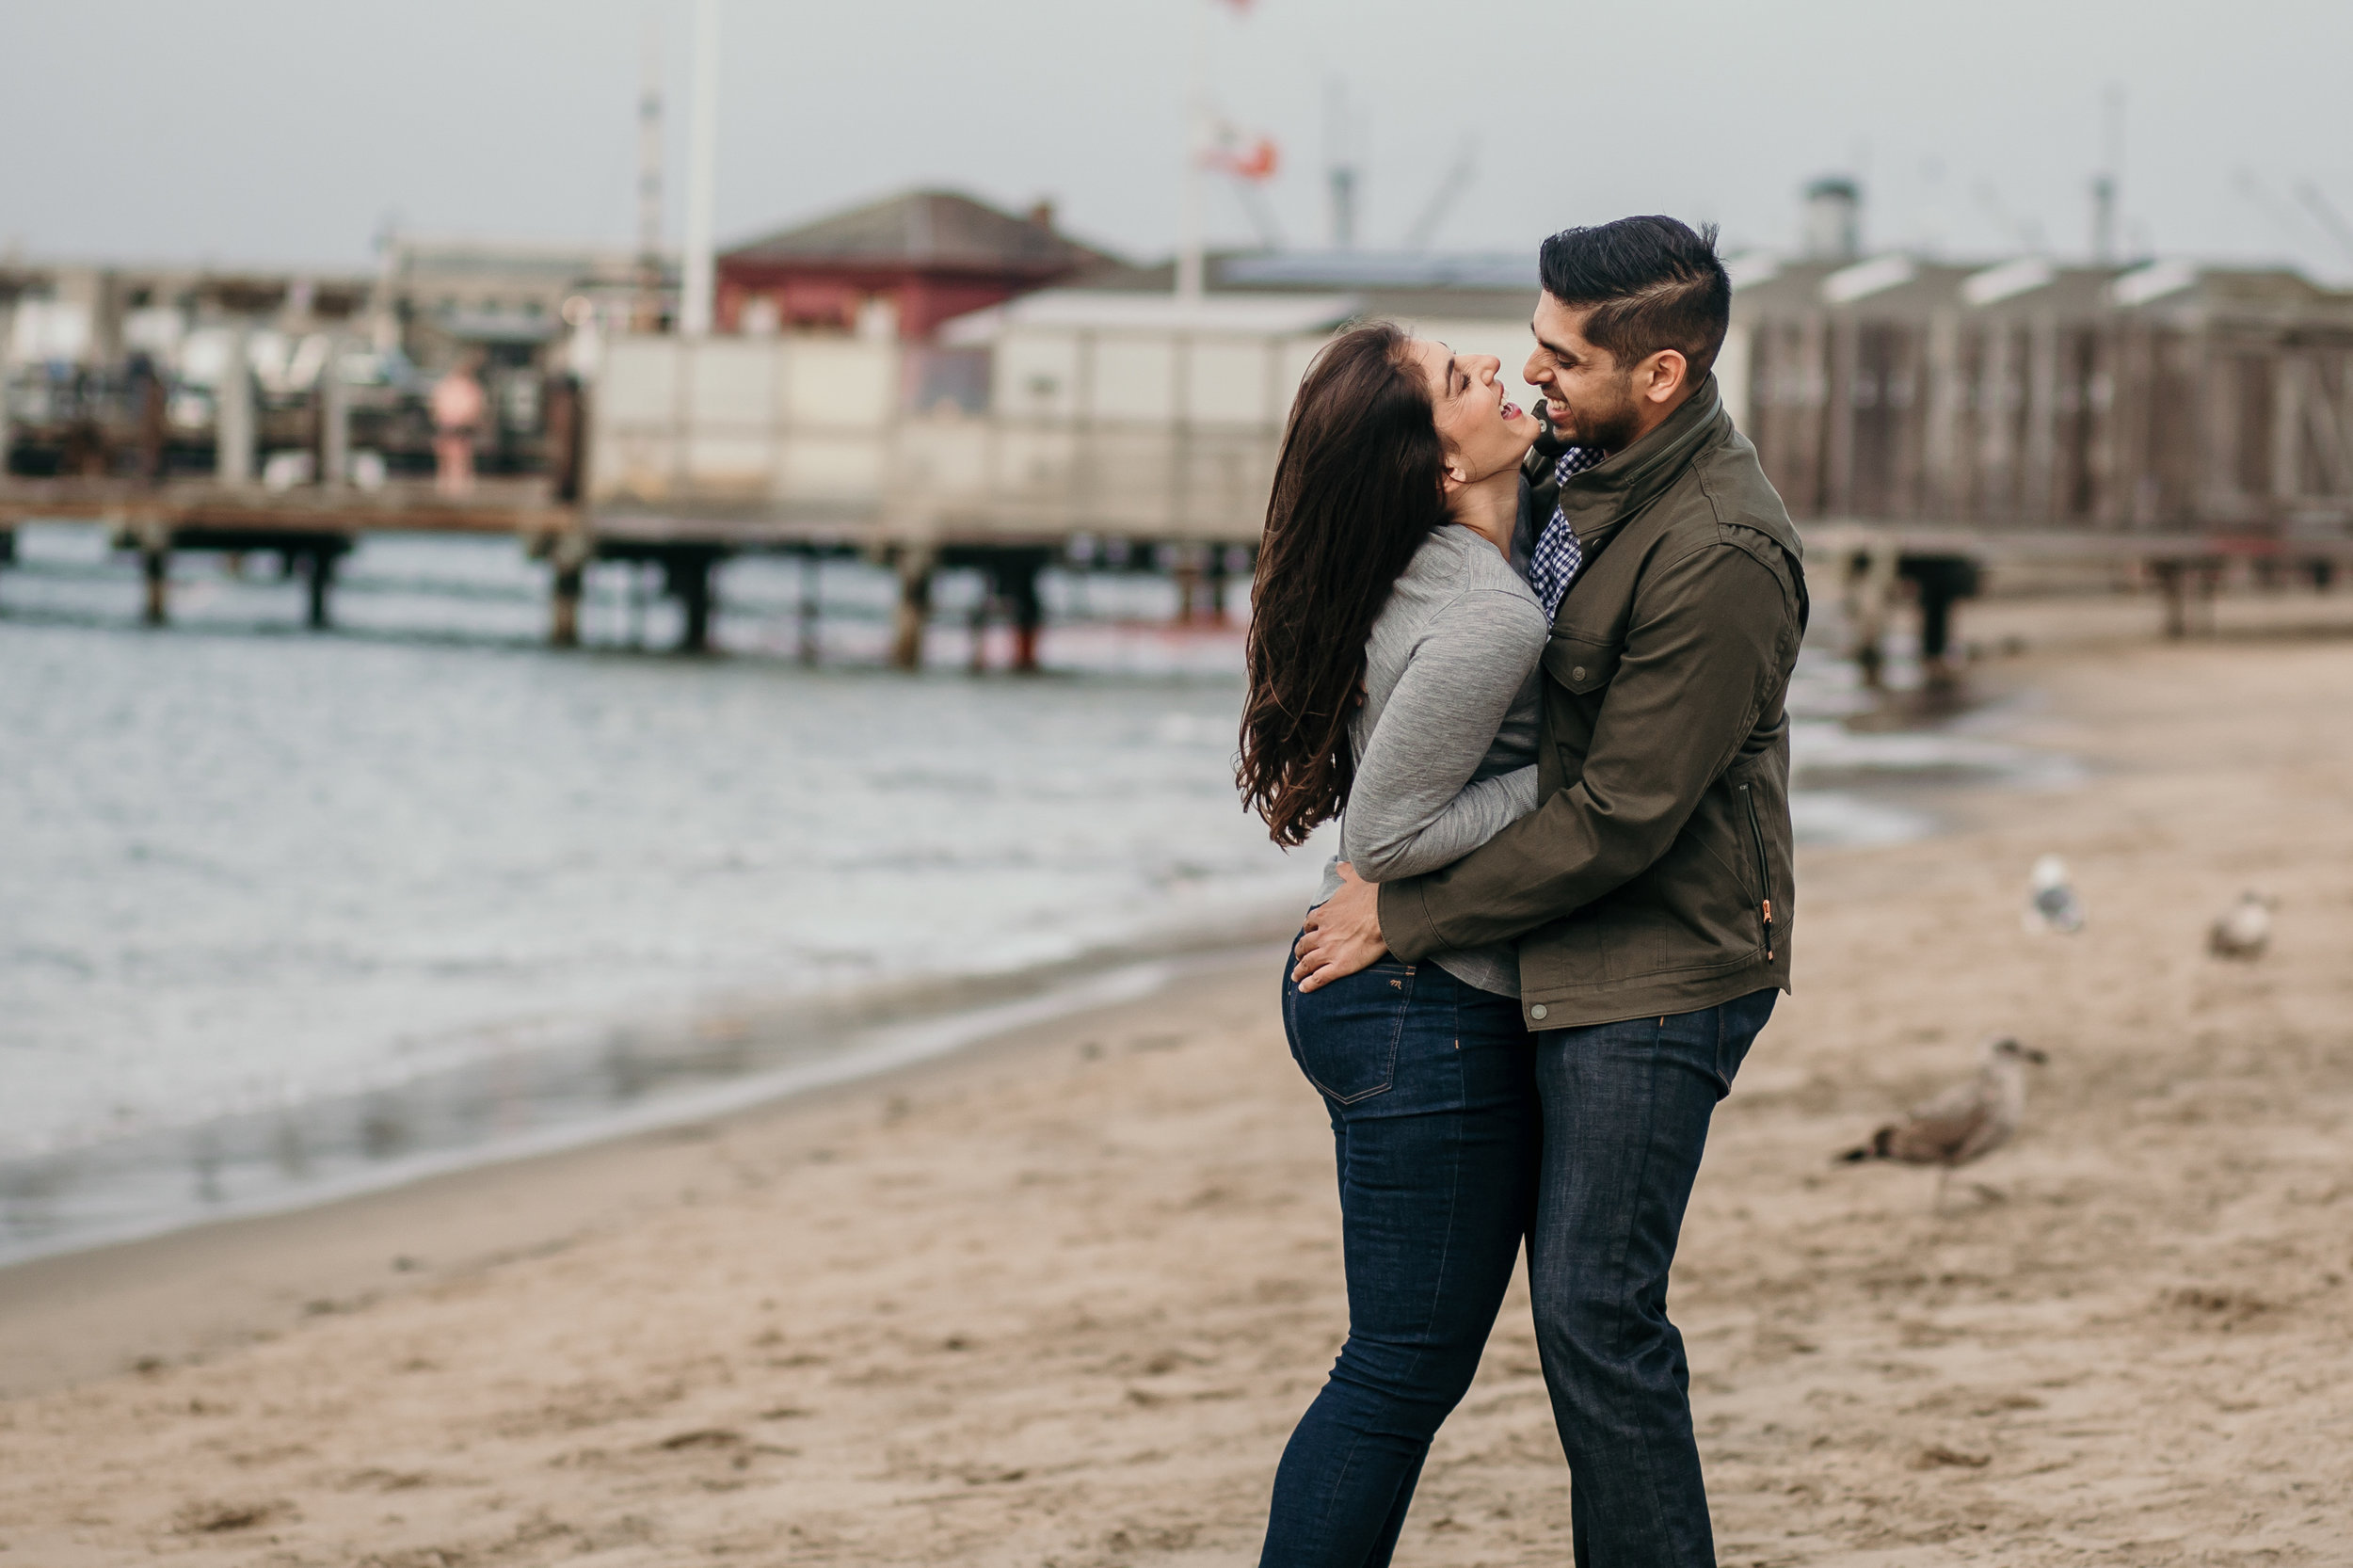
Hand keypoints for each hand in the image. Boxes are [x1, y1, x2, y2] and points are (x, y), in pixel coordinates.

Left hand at [1292, 863, 1386, 991]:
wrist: (1386, 915)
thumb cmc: (1374, 895)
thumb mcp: (1356, 877)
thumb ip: (1346, 872)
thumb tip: (1340, 865)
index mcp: (1325, 913)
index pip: (1310, 923)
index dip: (1308, 929)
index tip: (1309, 932)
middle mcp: (1322, 933)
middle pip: (1305, 944)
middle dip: (1300, 951)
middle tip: (1299, 956)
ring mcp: (1329, 951)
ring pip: (1307, 962)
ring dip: (1300, 970)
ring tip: (1296, 975)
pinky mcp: (1340, 966)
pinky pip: (1319, 978)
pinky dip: (1309, 984)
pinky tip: (1303, 988)